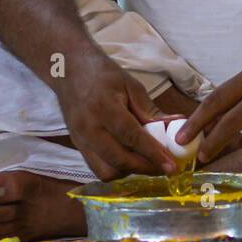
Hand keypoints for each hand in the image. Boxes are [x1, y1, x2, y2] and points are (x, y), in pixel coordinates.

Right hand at [56, 51, 176, 180]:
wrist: (68, 70)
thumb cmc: (102, 74)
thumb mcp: (131, 85)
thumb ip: (150, 110)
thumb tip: (173, 127)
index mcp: (104, 108)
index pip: (131, 137)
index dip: (153, 153)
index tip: (171, 165)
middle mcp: (89, 128)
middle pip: (119, 160)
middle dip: (145, 168)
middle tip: (164, 167)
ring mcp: (80, 140)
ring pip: (106, 171)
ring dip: (129, 171)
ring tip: (146, 163)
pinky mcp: (77, 146)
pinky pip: (97, 168)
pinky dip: (116, 170)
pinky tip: (129, 160)